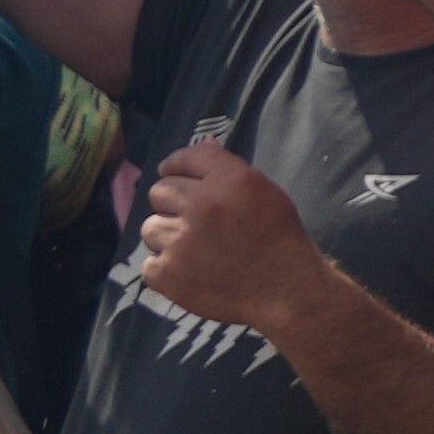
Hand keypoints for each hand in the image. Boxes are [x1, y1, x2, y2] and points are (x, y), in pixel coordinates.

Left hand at [131, 144, 329, 349]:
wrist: (284, 288)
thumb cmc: (279, 236)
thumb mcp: (264, 191)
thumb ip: (228, 170)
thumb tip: (202, 145)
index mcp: (228, 180)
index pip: (185, 157)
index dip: (177, 166)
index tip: (177, 176)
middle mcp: (200, 204)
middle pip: (160, 191)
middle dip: (173, 203)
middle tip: (193, 220)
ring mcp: (178, 240)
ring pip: (150, 228)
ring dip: (167, 236)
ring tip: (193, 249)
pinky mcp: (165, 272)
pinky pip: (149, 262)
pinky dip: (165, 267)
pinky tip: (190, 271)